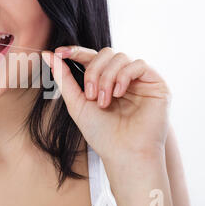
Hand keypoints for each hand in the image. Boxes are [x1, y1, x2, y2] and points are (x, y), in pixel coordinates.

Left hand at [41, 46, 171, 162]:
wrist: (124, 153)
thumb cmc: (102, 133)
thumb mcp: (77, 103)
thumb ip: (64, 78)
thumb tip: (48, 55)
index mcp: (104, 80)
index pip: (91, 57)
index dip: (75, 51)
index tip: (59, 53)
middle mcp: (122, 77)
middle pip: (105, 53)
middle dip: (93, 71)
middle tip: (90, 95)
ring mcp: (139, 79)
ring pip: (120, 57)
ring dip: (107, 77)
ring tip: (104, 101)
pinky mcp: (156, 82)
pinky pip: (138, 64)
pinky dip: (124, 76)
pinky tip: (118, 94)